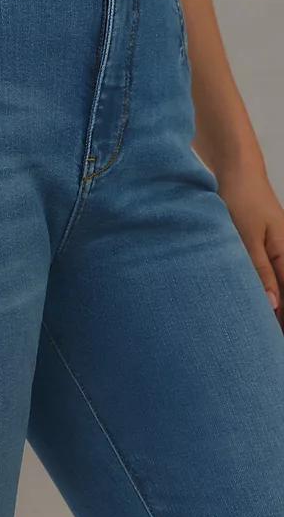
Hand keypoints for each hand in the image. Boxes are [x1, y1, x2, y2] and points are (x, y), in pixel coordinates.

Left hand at [216, 166, 283, 330]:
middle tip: (266, 346)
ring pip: (275, 288)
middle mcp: (283, 255)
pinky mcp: (259, 249)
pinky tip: (252, 305)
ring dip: (269, 307)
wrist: (236, 170)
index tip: (275, 343)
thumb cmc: (242, 198)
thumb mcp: (246, 237)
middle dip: (277, 319)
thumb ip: (258, 271)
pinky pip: (264, 277)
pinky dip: (259, 291)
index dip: (283, 321)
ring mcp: (272, 252)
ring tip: (259, 334)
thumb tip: (273, 305)